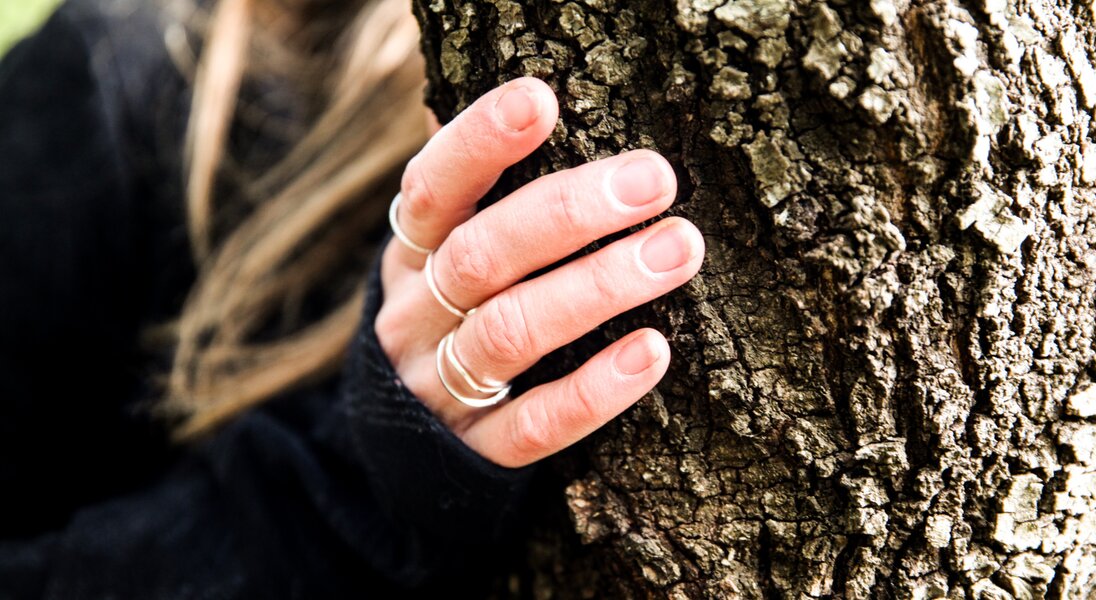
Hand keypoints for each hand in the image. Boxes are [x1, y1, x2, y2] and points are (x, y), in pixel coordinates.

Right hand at [374, 78, 703, 467]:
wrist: (401, 443)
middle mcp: (415, 316)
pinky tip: (654, 351)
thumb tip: (530, 94)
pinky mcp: (476, 451)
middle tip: (653, 179)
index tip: (542, 99)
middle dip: (567, 213)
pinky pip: (533, 425)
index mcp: (409, 255)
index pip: (432, 189)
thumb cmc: (451, 315)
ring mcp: (440, 388)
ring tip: (679, 248)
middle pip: (480, 257)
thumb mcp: (441, 252)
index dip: (479, 143)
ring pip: (510, 333)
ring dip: (597, 287)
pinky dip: (594, 390)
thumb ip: (476, 190)